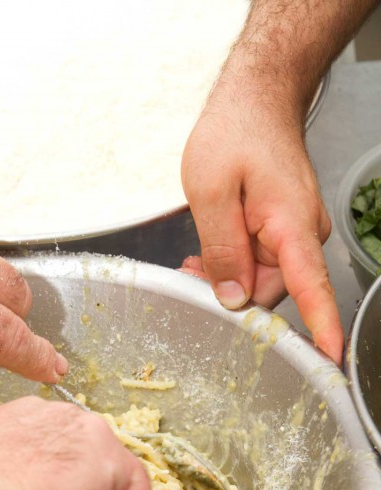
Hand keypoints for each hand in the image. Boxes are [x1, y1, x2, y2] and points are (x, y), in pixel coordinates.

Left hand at [181, 86, 342, 364]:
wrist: (256, 98)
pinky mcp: (284, 232)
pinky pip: (259, 264)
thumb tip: (232, 299)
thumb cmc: (235, 132)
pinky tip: (207, 255)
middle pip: (271, 293)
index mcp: (292, 226)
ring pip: (260, 282)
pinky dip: (233, 265)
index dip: (321, 327)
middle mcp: (302, 235)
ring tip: (193, 260)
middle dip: (231, 296)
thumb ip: (221, 249)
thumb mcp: (211, 191)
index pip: (312, 287)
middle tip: (190, 277)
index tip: (329, 361)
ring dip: (227, 279)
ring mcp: (295, 234)